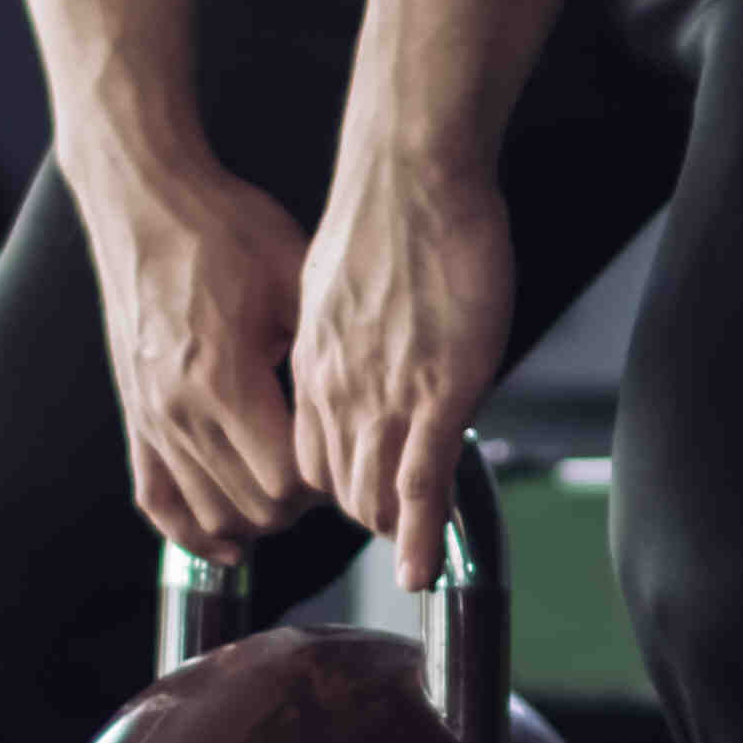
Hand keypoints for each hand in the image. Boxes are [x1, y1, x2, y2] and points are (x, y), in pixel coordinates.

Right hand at [84, 162, 310, 561]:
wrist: (145, 201)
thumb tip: (373, 398)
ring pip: (210, 513)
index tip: (346, 456)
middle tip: (329, 474)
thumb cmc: (222, 228)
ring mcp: (151, 417)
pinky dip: (191, 532)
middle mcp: (180, 409)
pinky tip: (226, 543)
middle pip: (253, 506)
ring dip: (257, 518)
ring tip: (290, 494)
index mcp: (224, 378)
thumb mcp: (294, 278)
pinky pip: (156, 500)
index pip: (286, 480)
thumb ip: (323, 349)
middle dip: (301, 505)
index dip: (325, 481)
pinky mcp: (134, 415)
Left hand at [291, 164, 512, 589]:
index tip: (357, 495)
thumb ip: (345, 324)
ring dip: (393, 533)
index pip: (308, 452)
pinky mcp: (435, 395)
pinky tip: (424, 569)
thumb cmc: (388, 209)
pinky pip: (420, 486)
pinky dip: (422, 537)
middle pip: (336, 485)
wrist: (410, 172)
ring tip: (415, 559)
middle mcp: (337, 389)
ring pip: (372, 494)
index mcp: (315, 361)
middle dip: (363, 517)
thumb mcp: (340, 280)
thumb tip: (358, 335)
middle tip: (395, 535)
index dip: (331, 484)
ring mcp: (384, 396)